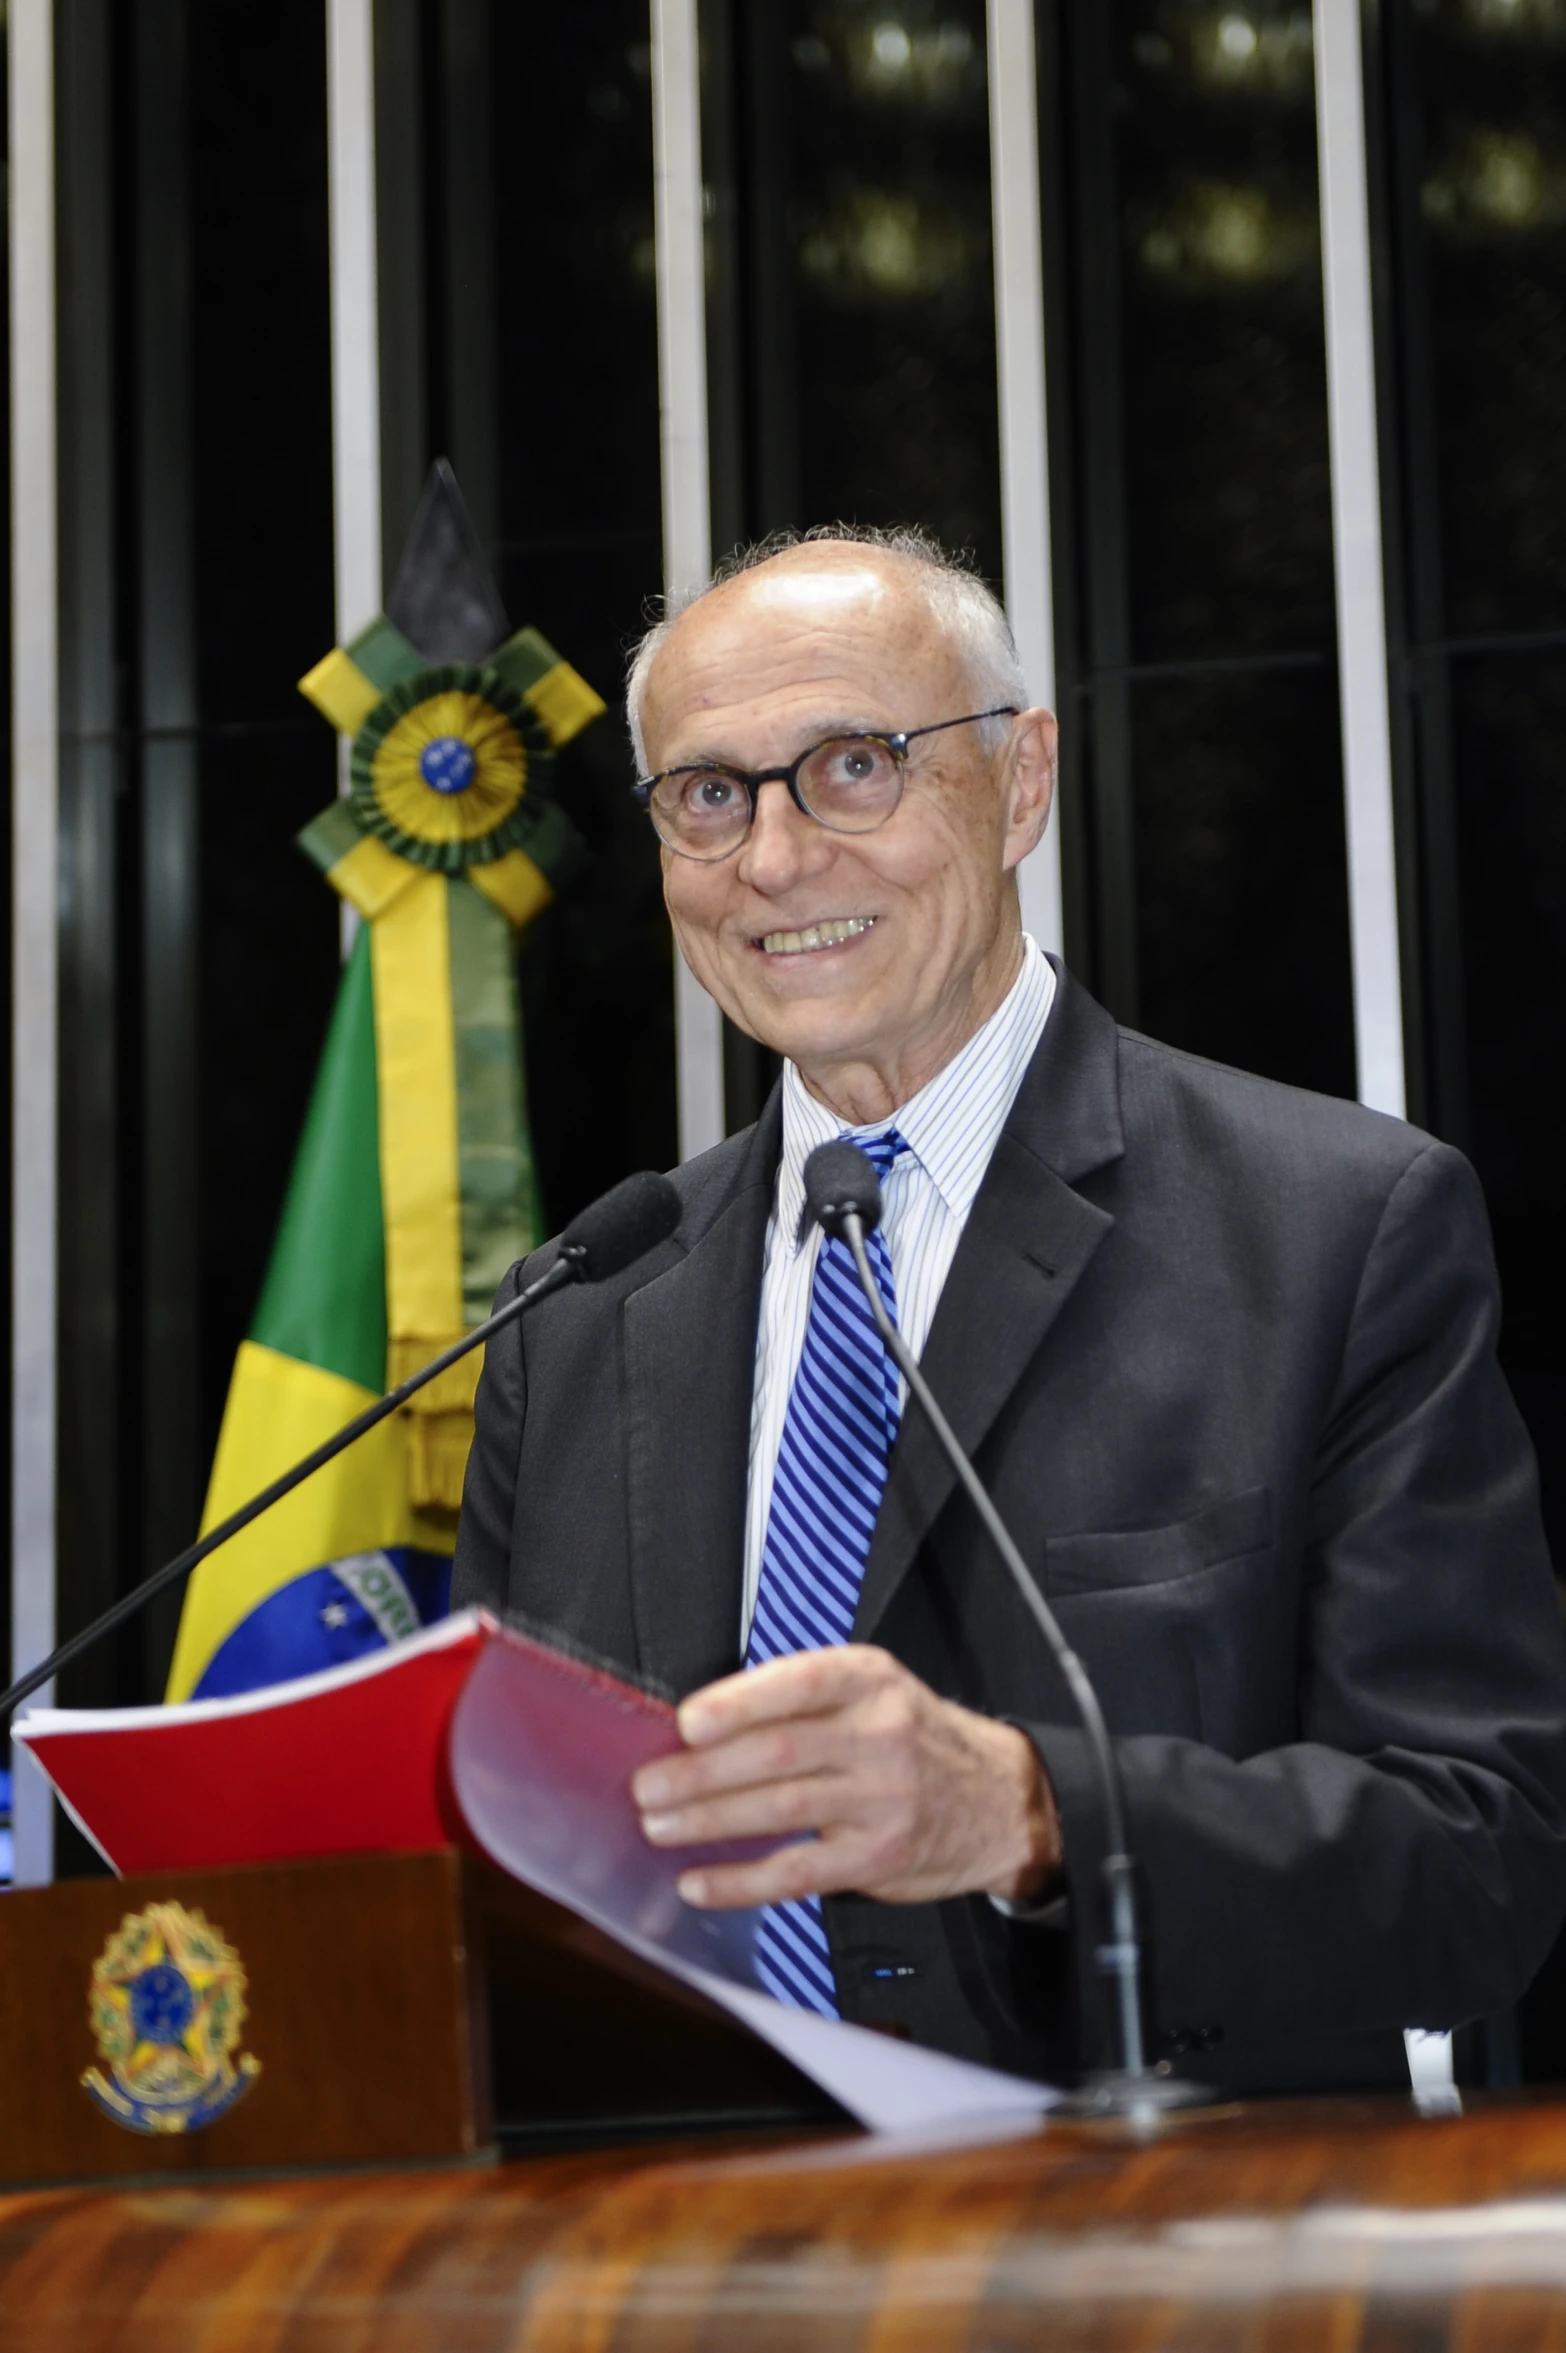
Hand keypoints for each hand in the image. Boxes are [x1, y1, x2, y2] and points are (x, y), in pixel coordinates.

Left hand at [630, 1644, 1061, 1909]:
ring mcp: (882, 1799)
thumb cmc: (912, 1738)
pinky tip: (701, 1881)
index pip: (797, 1684)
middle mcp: (880, 1734)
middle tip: (649, 1785)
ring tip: (660, 1827)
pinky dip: (741, 1880)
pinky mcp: (878, 1858)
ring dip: (710, 1821)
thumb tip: (697, 1726)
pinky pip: (797, 1872)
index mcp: (869, 1680)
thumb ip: (799, 1701)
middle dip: (703, 1772)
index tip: (686, 1722)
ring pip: (782, 1809)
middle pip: (779, 1751)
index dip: (737, 1703)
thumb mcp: (872, 1693)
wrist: (997, 1798)